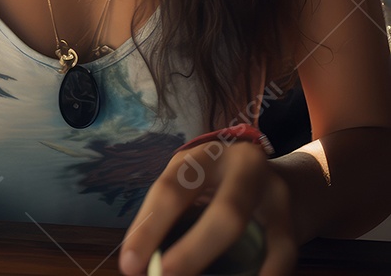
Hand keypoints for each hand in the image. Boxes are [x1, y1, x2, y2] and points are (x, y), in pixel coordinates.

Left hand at [118, 141, 297, 275]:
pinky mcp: (291, 224)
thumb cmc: (220, 188)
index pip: (173, 188)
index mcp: (206, 156)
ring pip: (254, 234)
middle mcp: (243, 166)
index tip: (130, 265)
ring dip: (217, 261)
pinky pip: (280, 258)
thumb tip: (141, 266)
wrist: (278, 182)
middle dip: (192, 251)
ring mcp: (274, 193)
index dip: (148, 228)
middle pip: (224, 212)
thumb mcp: (196, 187)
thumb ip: (172, 219)